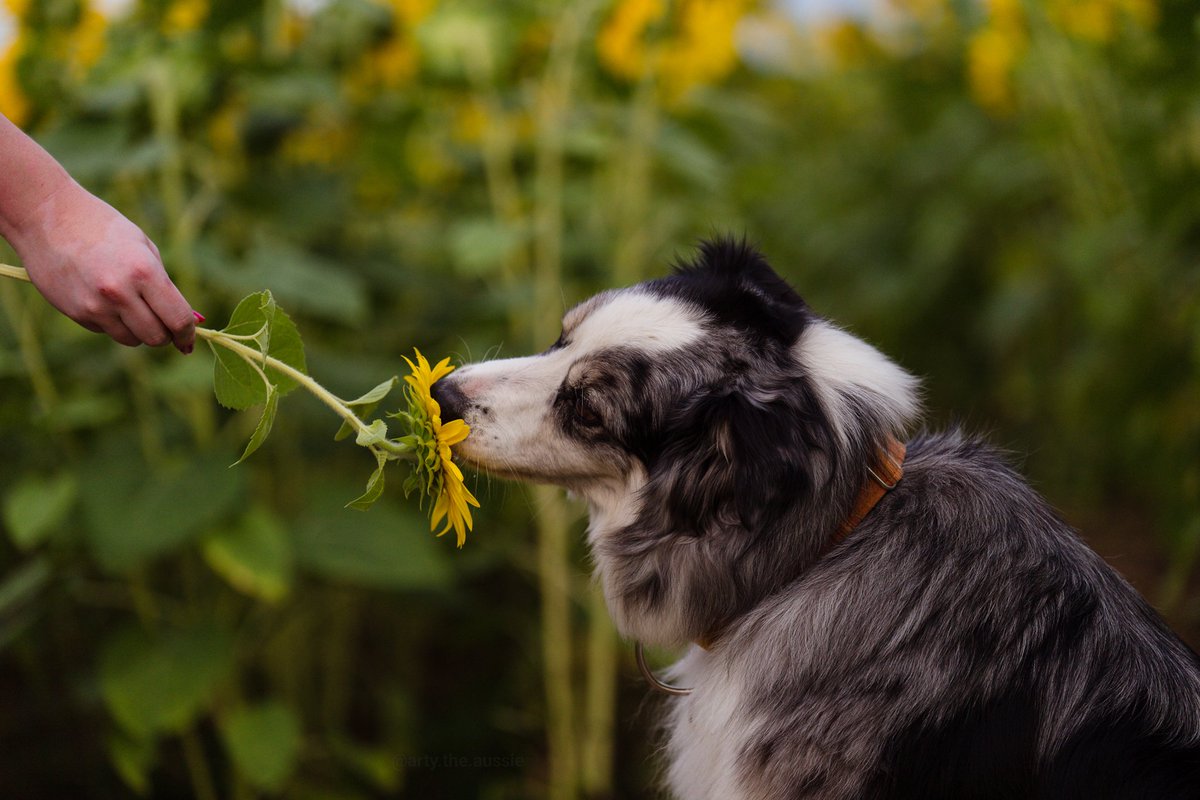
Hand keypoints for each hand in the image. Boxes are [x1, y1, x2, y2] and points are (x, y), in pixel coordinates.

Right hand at [14, 181, 196, 351]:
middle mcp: (120, 293)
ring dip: (139, 332)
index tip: (188, 341)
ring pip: (131, 340)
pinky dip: (113, 323)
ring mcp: (95, 306)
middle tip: (165, 327)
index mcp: (144, 272)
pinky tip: (104, 299)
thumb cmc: (103, 228)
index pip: (178, 319)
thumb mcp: (143, 247)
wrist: (47, 217)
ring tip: (134, 309)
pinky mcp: (76, 312)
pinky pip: (106, 331)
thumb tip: (187, 319)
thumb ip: (164, 284)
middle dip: (165, 336)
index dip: (187, 335)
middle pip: (156, 337)